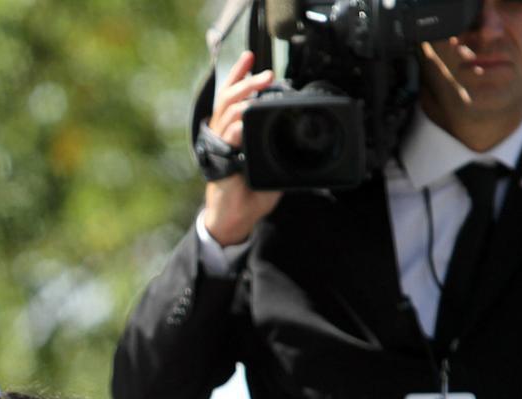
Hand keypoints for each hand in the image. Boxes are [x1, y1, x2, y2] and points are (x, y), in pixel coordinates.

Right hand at [203, 50, 282, 245]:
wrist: (237, 218)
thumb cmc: (251, 194)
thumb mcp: (272, 164)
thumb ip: (280, 147)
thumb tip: (301, 136)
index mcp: (233, 132)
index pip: (232, 97)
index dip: (239, 76)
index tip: (250, 58)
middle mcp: (223, 135)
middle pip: (227, 98)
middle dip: (244, 80)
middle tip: (265, 73)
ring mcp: (220, 147)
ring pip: (225, 112)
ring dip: (243, 96)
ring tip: (258, 86)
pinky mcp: (220, 161)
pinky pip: (227, 136)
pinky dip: (237, 125)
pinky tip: (246, 117)